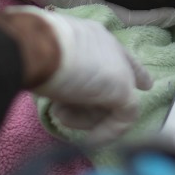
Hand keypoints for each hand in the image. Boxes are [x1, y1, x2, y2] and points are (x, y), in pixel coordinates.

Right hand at [0, 0, 174, 27]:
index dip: (153, 17)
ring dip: (130, 8)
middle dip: (144, 19)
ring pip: (108, 10)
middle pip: (119, 20)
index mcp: (84, 9)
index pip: (127, 19)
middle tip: (170, 16)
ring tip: (151, 5)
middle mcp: (78, 11)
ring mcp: (70, 2)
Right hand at [12, 6, 153, 143]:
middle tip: (64, 114)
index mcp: (90, 34)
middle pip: (117, 78)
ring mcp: (118, 66)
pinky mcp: (122, 87)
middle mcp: (108, 46)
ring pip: (114, 99)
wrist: (33, 47)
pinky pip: (124, 116)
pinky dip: (107, 131)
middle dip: (95, 104)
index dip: (130, 69)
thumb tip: (48, 80)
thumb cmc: (29, 49)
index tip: (145, 84)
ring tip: (60, 114)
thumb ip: (55, 67)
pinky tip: (90, 139)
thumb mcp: (42, 55)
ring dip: (86, 116)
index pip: (116, 53)